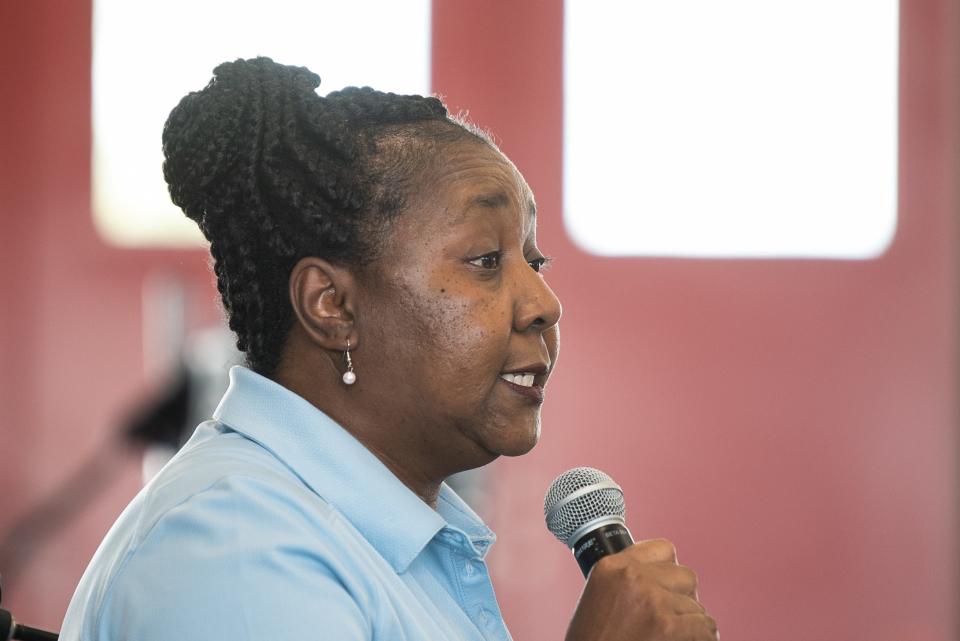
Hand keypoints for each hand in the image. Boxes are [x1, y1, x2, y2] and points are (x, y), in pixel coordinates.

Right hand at [565, 539, 717, 640]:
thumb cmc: (593, 639)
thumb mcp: (599, 597)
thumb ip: (626, 581)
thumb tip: (661, 581)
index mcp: (612, 566)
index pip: (662, 549)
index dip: (669, 572)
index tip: (668, 588)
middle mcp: (632, 576)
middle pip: (685, 576)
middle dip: (683, 598)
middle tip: (672, 617)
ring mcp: (652, 599)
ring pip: (696, 605)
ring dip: (690, 622)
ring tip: (675, 635)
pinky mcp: (667, 626)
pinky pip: (705, 626)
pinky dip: (703, 638)